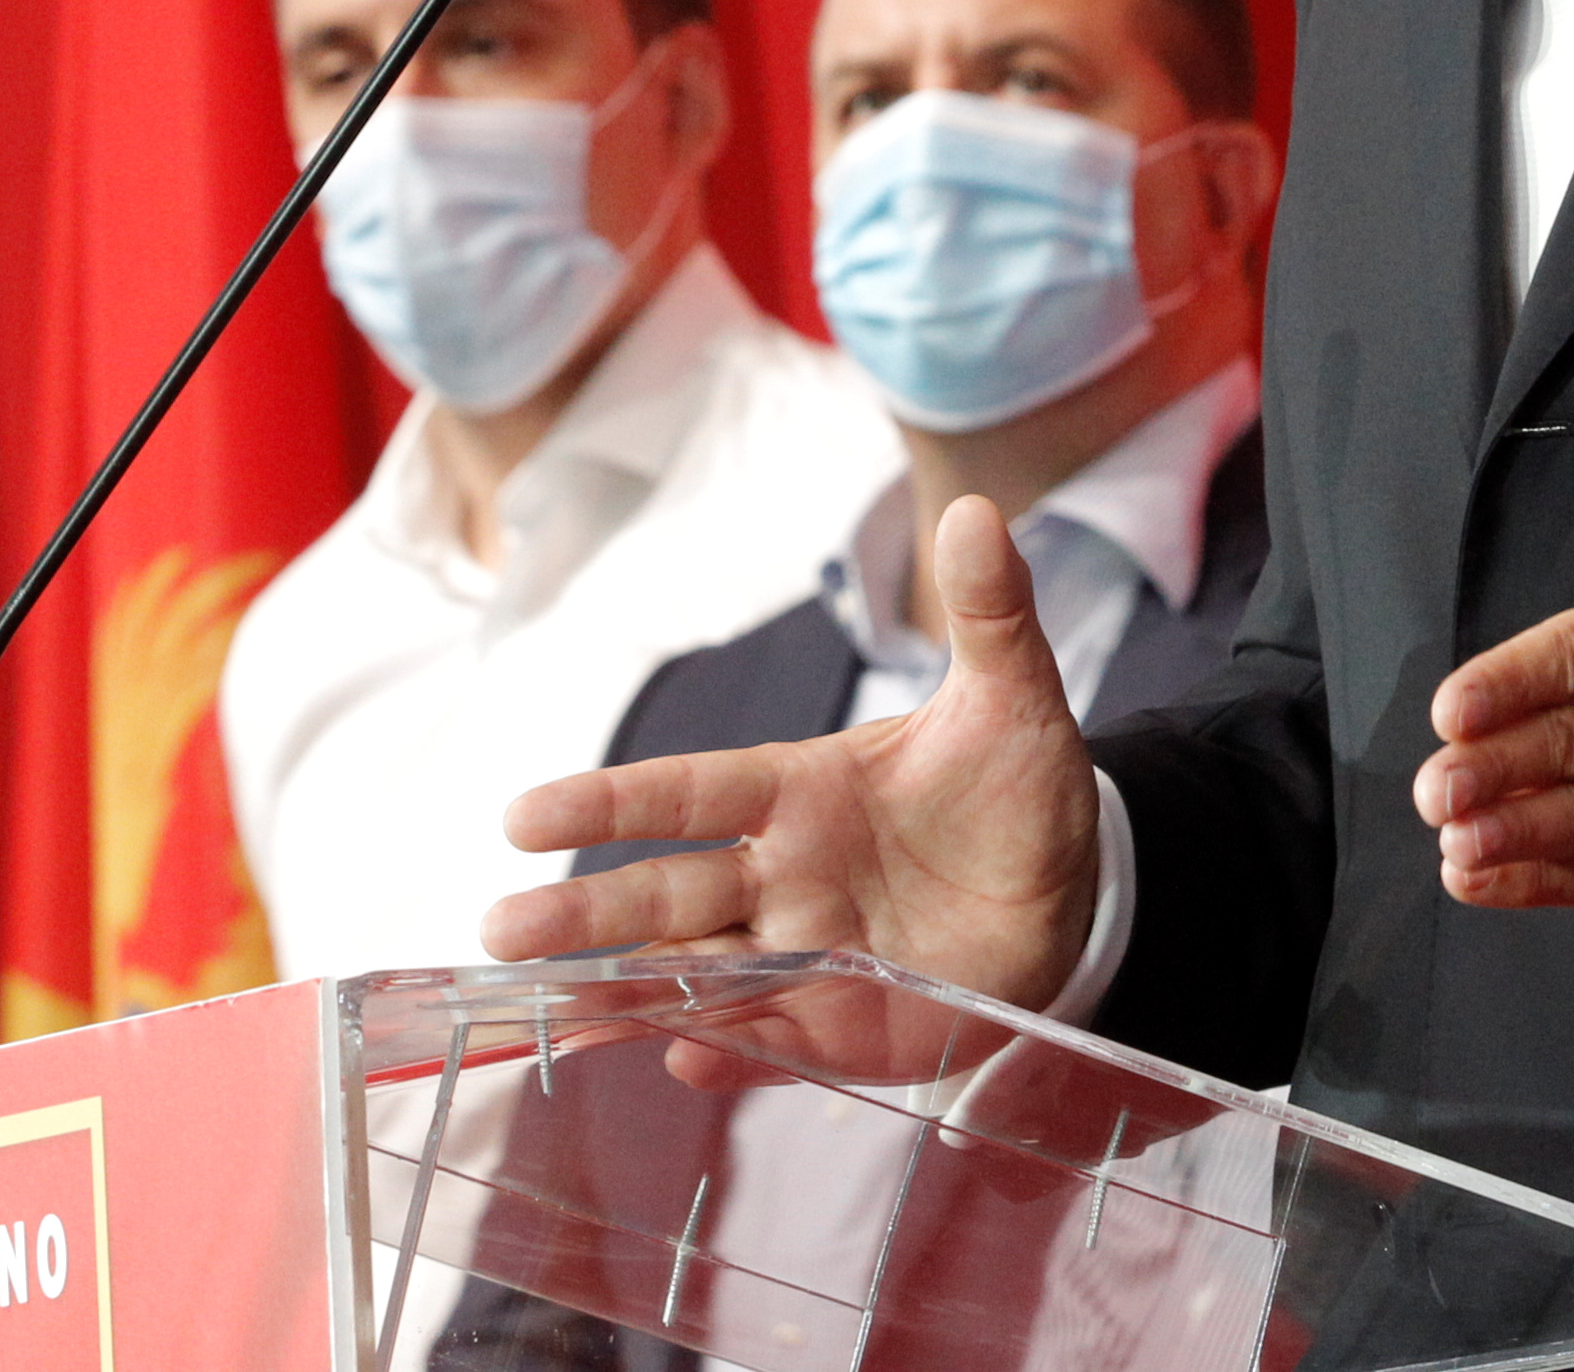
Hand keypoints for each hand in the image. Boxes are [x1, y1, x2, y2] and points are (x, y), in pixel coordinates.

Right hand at [482, 493, 1100, 1023]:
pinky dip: (727, 1053)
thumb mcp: (1015, 697)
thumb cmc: (1017, 786)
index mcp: (800, 792)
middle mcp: (781, 876)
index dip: (611, 805)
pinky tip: (684, 1061)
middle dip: (588, 917)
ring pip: (694, 975)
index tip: (523, 816)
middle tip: (500, 933)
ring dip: (625, 994)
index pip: (689, 793)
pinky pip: (770, 1040)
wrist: (1073, 891)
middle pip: (667, 896)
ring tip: (550, 1017)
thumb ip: (990, 612)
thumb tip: (981, 512)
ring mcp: (803, 956)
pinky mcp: (839, 1025)